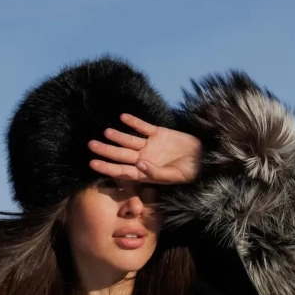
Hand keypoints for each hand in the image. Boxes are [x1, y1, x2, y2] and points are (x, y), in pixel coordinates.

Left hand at [87, 113, 201, 183]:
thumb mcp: (175, 176)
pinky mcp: (158, 133)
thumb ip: (156, 173)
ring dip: (117, 136)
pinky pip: (143, 127)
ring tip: (105, 132)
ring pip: (129, 140)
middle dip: (106, 150)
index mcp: (145, 173)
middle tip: (90, 145)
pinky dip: (134, 122)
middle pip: (121, 154)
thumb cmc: (190, 172)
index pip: (121, 171)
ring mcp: (150, 145)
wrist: (204, 158)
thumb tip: (139, 164)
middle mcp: (144, 159)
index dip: (106, 167)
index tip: (92, 163)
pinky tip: (123, 118)